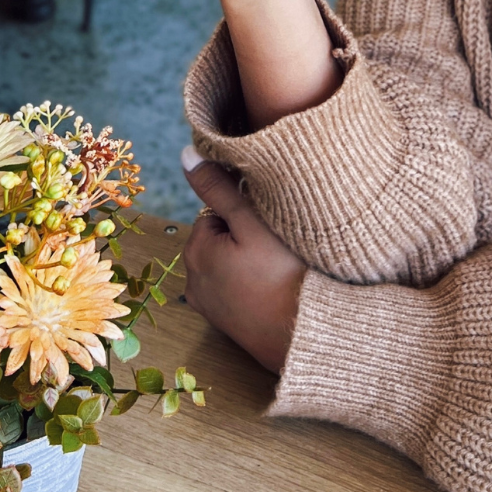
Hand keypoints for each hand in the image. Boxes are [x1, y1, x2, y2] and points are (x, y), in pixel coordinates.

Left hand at [181, 148, 305, 372]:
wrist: (305, 336)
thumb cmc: (282, 276)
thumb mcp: (251, 222)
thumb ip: (218, 187)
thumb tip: (187, 154)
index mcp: (195, 252)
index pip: (217, 210)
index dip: (246, 209)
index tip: (269, 222)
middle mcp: (193, 281)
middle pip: (222, 235)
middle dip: (246, 233)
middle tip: (277, 244)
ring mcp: (210, 306)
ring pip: (230, 260)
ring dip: (251, 257)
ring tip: (279, 265)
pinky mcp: (228, 322)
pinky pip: (236, 285)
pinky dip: (252, 281)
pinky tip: (275, 285)